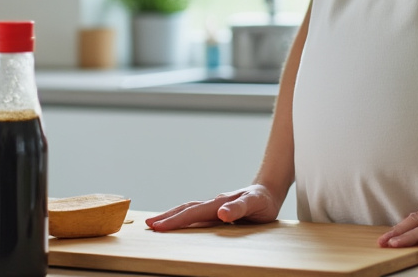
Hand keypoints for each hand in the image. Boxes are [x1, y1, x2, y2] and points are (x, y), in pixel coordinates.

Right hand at [145, 184, 282, 230]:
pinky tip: (178, 224)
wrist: (269, 191)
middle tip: (149, 225)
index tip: (158, 227)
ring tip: (156, 224)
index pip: (193, 213)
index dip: (175, 220)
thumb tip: (221, 213)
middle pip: (186, 210)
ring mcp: (214, 208)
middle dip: (167, 217)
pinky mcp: (217, 212)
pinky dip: (183, 218)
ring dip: (172, 217)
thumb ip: (239, 208)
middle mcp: (214, 204)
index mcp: (219, 203)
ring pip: (189, 211)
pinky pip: (197, 216)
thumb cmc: (264, 199)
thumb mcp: (256, 204)